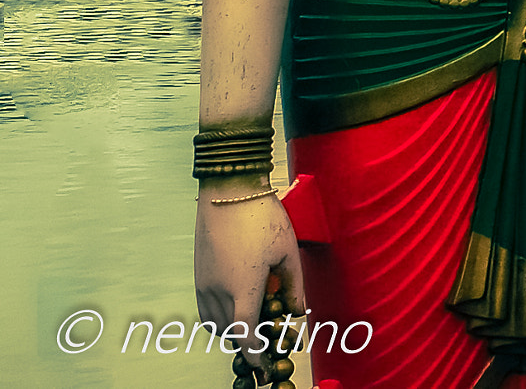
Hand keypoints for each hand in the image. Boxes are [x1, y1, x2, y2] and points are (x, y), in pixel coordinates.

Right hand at [194, 187, 303, 351]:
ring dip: (234, 330)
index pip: (246, 333)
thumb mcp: (288, 251)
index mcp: (243, 286)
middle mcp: (218, 289)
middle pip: (232, 331)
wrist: (228, 193)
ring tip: (256, 321)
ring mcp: (204, 283)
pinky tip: (239, 307)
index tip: (263, 364)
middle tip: (269, 341)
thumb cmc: (263, 218)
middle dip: (250, 341)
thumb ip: (293, 285)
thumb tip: (294, 312)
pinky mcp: (198, 276)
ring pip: (216, 323)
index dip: (255, 352)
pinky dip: (221, 317)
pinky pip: (207, 309)